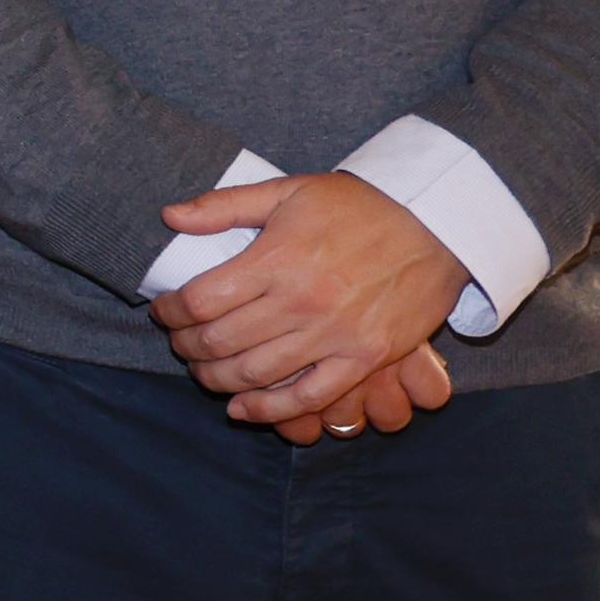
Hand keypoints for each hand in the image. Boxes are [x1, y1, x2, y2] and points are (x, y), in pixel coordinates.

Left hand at [149, 173, 467, 429]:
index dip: (171, 311)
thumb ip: (225, 206)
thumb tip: (170, 217)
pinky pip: (309, 397)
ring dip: (217, 379)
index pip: (201, 300)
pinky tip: (242, 409)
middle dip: (186, 347)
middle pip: (220, 341)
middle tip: (179, 343)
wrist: (436, 225)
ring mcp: (334, 335)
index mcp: (277, 259)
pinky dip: (269, 410)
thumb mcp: (288, 190)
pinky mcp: (364, 358)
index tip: (163, 310)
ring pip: (255, 374)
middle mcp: (301, 302)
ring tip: (203, 370)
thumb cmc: (358, 206)